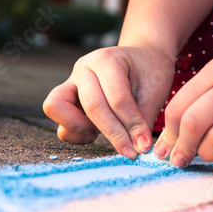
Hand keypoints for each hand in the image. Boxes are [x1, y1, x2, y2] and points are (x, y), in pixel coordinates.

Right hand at [43, 45, 174, 158]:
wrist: (140, 60)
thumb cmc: (149, 73)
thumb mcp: (154, 91)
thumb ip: (144, 118)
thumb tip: (140, 148)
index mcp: (107, 59)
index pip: (117, 97)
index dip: (132, 124)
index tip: (144, 145)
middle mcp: (84, 68)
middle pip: (92, 105)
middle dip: (114, 133)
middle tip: (131, 152)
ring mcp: (70, 82)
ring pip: (57, 107)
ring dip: (80, 129)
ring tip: (104, 134)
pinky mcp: (65, 100)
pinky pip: (59, 121)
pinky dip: (75, 133)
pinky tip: (95, 133)